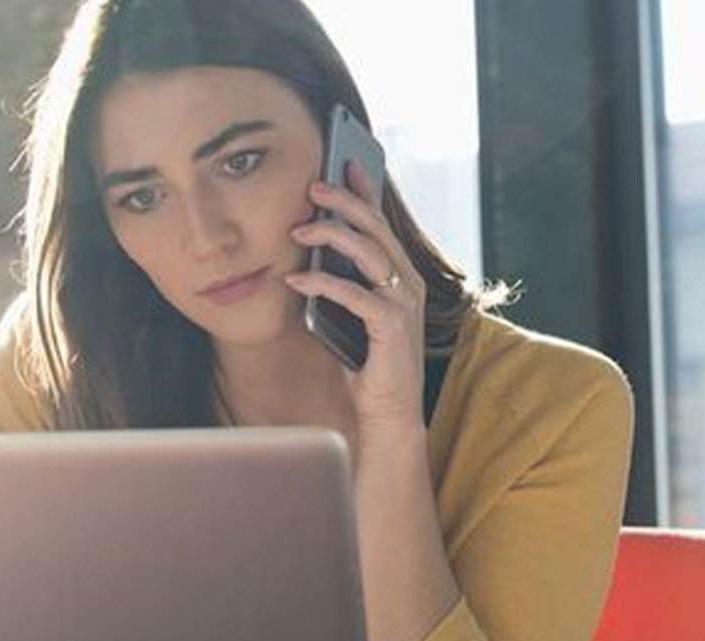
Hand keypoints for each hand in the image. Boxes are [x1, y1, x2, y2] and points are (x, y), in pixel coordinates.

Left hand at [284, 162, 427, 455]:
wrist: (389, 413)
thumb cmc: (369, 364)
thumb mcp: (354, 313)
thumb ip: (344, 282)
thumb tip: (312, 248)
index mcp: (402, 275)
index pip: (383, 223)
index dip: (365, 190)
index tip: (343, 164)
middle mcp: (408, 283)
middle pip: (376, 228)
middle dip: (344, 201)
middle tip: (312, 186)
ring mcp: (403, 302)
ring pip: (367, 251)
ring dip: (330, 233)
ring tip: (298, 227)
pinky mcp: (391, 325)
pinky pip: (353, 293)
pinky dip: (321, 282)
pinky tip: (296, 278)